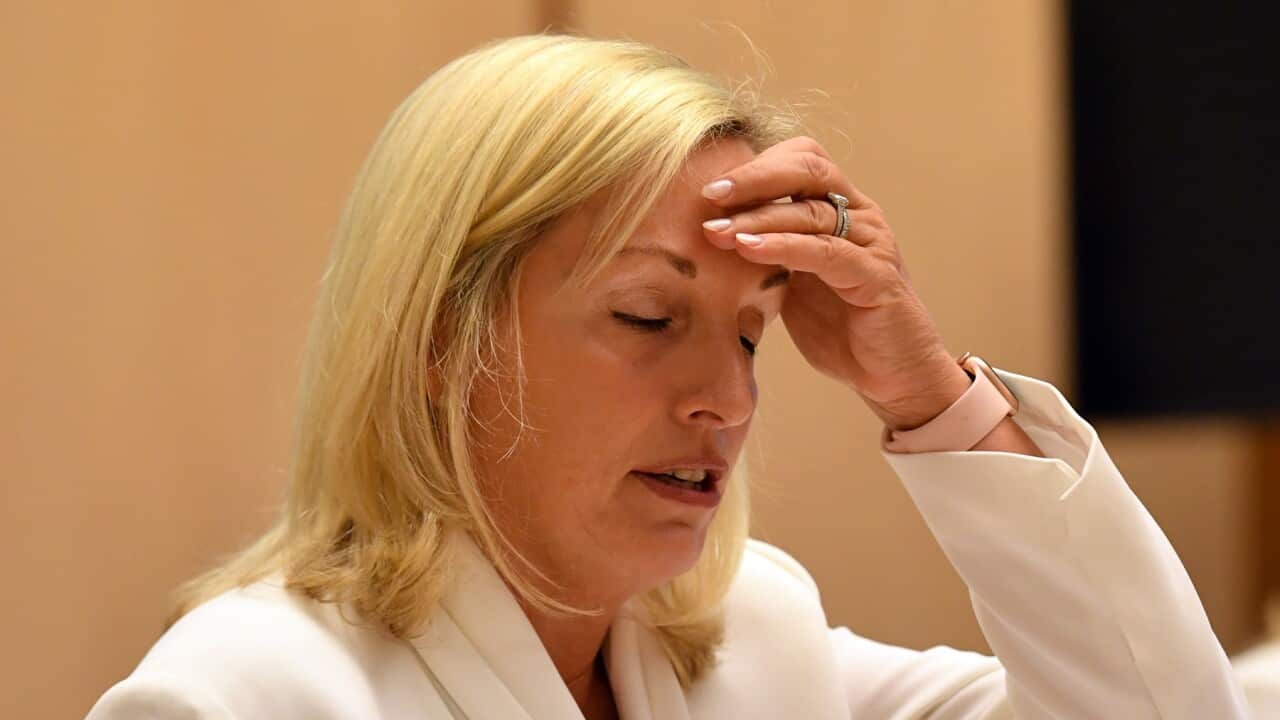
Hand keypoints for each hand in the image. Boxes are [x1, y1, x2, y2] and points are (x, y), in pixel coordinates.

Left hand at [700, 136, 971, 430]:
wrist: (891, 374)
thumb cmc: (839, 327)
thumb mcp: (791, 283)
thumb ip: (765, 254)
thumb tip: (706, 237)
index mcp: (841, 208)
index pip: (801, 160)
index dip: (756, 166)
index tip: (709, 189)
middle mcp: (861, 215)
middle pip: (808, 169)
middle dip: (754, 178)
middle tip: (709, 196)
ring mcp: (873, 242)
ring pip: (811, 211)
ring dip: (758, 218)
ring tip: (716, 231)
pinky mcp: (877, 276)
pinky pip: (826, 252)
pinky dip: (784, 246)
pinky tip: (749, 249)